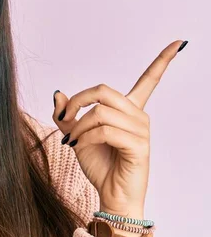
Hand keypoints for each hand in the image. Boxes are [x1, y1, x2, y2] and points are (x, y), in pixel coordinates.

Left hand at [53, 40, 187, 221]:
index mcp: (128, 109)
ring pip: (100, 112)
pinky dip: (85, 137)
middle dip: (78, 100)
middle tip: (64, 117)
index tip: (179, 42)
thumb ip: (67, 115)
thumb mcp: (76, 134)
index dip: (163, 60)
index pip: (149, 80)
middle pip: (104, 90)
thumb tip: (57, 93)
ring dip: (78, 126)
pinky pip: (105, 131)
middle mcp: (138, 115)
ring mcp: (141, 130)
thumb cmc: (99, 164)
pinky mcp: (138, 145)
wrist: (110, 194)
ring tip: (72, 140)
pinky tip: (81, 147)